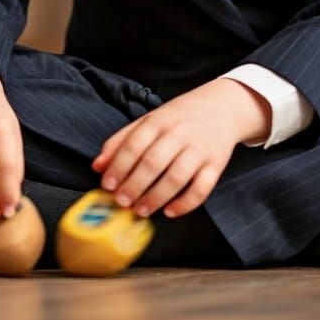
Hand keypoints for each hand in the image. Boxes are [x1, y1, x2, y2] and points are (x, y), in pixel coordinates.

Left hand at [92, 78, 270, 218]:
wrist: (222, 107)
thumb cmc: (178, 118)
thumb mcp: (148, 121)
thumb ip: (121, 141)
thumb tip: (97, 166)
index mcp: (158, 121)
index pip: (134, 145)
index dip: (118, 167)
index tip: (107, 185)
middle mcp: (179, 134)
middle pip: (153, 163)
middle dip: (134, 186)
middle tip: (122, 202)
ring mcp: (199, 150)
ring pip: (176, 178)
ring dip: (156, 197)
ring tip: (141, 210)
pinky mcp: (216, 164)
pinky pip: (202, 188)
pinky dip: (185, 203)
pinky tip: (170, 212)